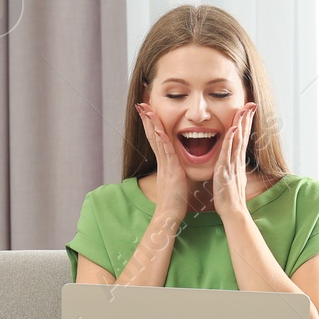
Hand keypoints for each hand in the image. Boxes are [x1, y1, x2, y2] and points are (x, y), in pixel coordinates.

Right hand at [136, 102, 190, 218]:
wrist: (170, 214)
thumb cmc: (175, 199)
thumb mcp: (175, 179)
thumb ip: (175, 169)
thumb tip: (177, 165)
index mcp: (165, 161)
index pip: (156, 138)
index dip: (151, 124)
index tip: (147, 111)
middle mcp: (163, 160)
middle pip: (152, 135)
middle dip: (147, 119)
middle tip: (141, 104)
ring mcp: (166, 164)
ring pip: (157, 140)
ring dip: (151, 124)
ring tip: (146, 110)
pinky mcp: (171, 170)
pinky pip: (165, 152)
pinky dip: (160, 139)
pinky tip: (157, 129)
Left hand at [213, 103, 255, 218]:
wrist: (233, 211)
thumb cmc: (231, 197)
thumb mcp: (233, 178)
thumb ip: (234, 168)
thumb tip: (235, 163)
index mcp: (237, 162)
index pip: (243, 138)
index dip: (246, 124)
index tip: (248, 111)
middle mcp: (237, 161)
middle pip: (243, 135)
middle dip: (247, 119)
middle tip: (251, 104)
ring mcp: (232, 164)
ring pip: (238, 141)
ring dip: (241, 125)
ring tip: (244, 110)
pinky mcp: (225, 170)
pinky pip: (228, 152)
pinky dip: (231, 140)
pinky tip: (233, 129)